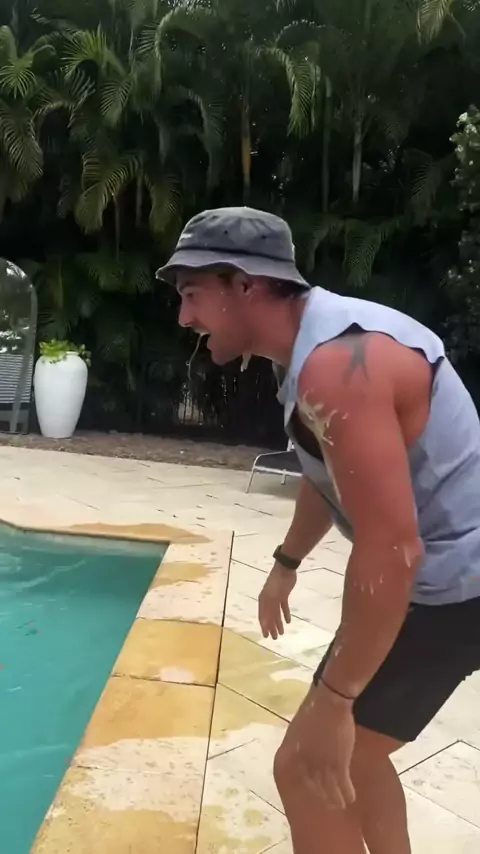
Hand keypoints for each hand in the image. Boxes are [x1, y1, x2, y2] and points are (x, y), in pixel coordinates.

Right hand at [258, 563, 296, 638]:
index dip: (264, 626)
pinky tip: (288, 621)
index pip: (262, 616)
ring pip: (276, 613)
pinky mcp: (283, 595)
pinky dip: (285, 613)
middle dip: (271, 627)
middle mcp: (268, 600)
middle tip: (275, 638)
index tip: (266, 636)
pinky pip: (283, 607)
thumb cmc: (277, 583)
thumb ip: (269, 609)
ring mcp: (276, 597)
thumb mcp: (272, 596)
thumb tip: (265, 623)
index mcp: (263, 600)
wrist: (285, 569)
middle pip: (269, 616)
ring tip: (282, 632)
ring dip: (278, 622)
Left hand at [294, 683, 355, 808]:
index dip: (309, 783)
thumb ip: (302, 736)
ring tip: (341, 804)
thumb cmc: (315, 706)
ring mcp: (323, 763)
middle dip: (322, 794)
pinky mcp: (339, 762)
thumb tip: (301, 740)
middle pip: (315, 784)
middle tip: (329, 803)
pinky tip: (351, 796)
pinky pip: (342, 783)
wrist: (330, 701)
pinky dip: (347, 791)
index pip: (301, 773)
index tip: (314, 790)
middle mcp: (308, 760)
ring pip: (329, 787)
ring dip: (336, 798)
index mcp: (298, 750)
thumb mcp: (302, 723)